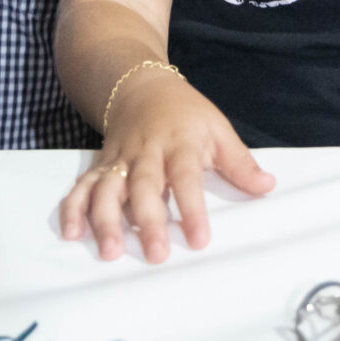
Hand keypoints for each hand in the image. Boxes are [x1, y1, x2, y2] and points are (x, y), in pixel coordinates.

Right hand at [57, 69, 274, 262]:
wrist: (140, 86)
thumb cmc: (185, 113)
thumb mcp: (218, 129)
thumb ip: (240, 162)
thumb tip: (267, 186)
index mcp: (179, 144)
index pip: (186, 178)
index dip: (192, 208)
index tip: (199, 239)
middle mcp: (146, 152)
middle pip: (144, 187)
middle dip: (147, 221)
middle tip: (155, 254)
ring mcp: (119, 159)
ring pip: (108, 188)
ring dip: (105, 219)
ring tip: (109, 251)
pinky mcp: (100, 165)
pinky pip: (83, 186)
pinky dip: (74, 208)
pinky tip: (72, 233)